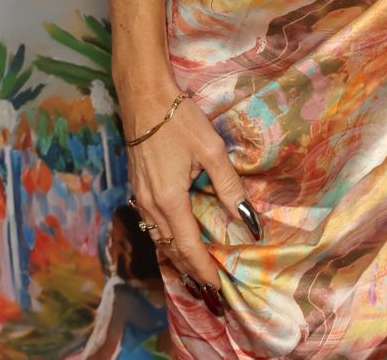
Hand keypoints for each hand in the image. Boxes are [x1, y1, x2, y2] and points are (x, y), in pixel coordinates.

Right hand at [124, 83, 261, 315]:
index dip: (204, 268)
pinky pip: (154, 224)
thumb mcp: (211, 149)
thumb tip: (247, 218)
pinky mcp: (138, 189)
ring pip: (160, 238)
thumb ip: (228, 186)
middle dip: (191, 267)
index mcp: (169, 200)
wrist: (144, 100)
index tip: (218, 285)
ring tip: (199, 266)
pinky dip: (168, 237)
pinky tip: (181, 236)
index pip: (188, 246)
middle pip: (172, 248)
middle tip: (212, 283)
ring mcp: (141, 198)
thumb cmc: (179, 120)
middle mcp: (150, 206)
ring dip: (179, 254)